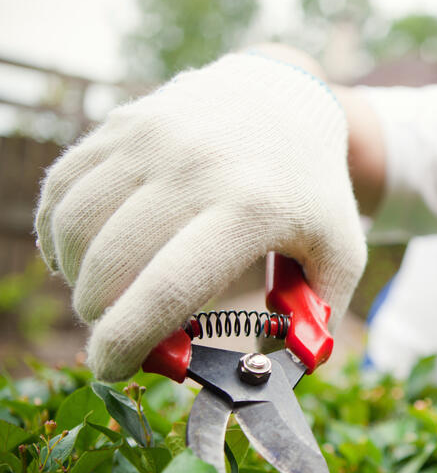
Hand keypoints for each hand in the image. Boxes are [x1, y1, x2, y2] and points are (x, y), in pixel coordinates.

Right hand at [35, 54, 366, 380]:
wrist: (286, 97)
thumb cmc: (313, 191)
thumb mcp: (341, 252)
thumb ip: (317, 320)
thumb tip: (270, 375)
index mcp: (252, 208)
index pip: (168, 287)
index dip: (126, 340)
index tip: (111, 368)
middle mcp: (194, 167)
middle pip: (110, 265)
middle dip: (103, 317)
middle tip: (121, 332)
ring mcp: (151, 138)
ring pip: (75, 228)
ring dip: (78, 278)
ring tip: (108, 295)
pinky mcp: (122, 123)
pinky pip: (62, 189)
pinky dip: (58, 234)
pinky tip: (84, 255)